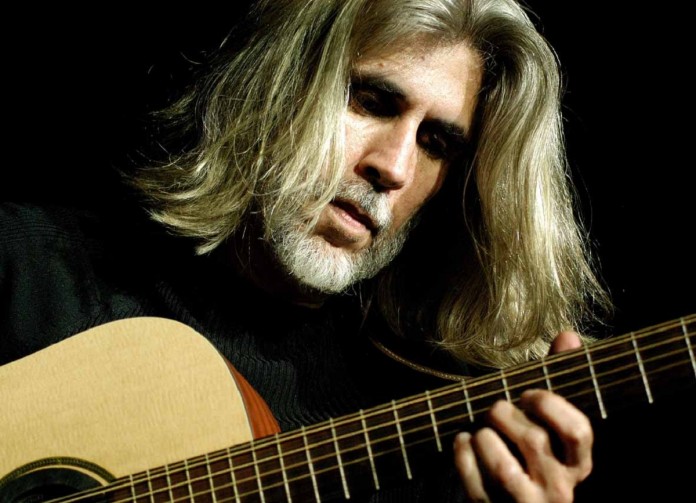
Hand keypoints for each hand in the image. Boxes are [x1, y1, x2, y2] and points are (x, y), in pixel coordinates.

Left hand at [452, 331, 592, 501]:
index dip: (549, 404)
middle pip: (533, 441)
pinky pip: (473, 481)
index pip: (578, 431)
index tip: (528, 394)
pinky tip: (463, 441)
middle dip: (505, 413)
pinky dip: (463, 454)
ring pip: (502, 465)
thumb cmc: (533, 459)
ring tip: (481, 429)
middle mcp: (558, 490)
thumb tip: (567, 335)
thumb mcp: (551, 427)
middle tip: (495, 408)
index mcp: (577, 465)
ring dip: (483, 436)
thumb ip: (558, 380)